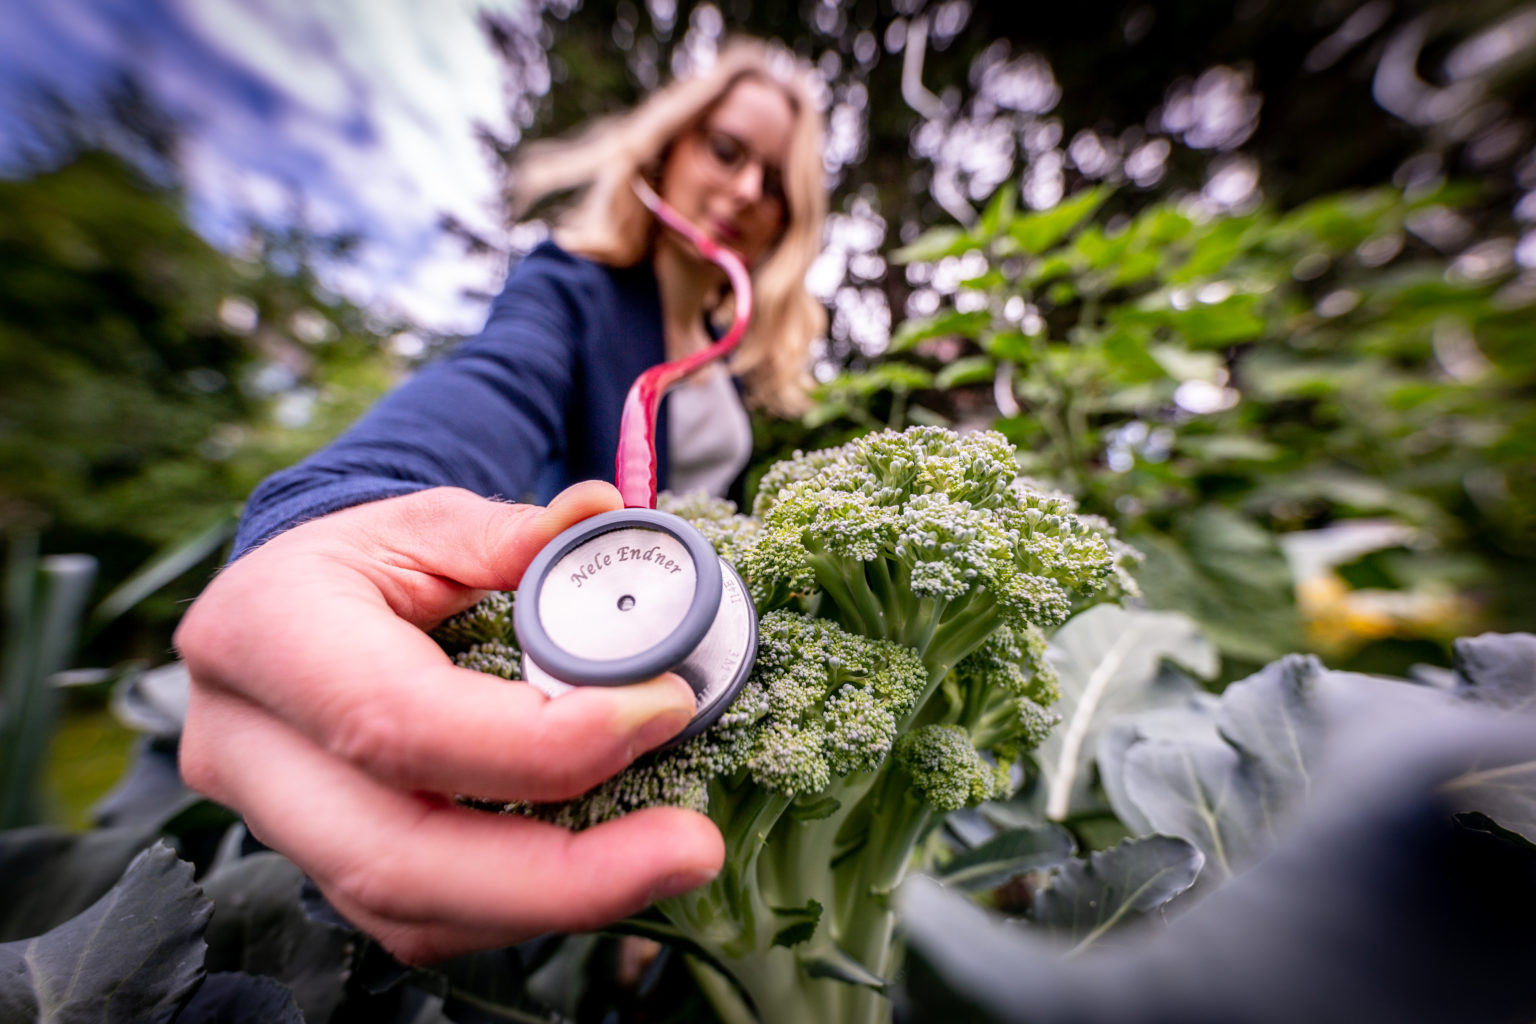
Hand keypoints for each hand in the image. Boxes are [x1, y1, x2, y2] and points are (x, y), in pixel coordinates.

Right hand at [174, 483, 723, 962]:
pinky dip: (526, 903)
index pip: (399, 720)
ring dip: (556, 901)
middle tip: (691, 851)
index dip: (539, 741)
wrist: (291, 615)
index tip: (663, 708)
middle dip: (559, 876)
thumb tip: (605, 517)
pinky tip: (605, 867)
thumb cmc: (363, 563)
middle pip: (396, 860)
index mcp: (265, 636)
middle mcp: (247, 750)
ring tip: (670, 858)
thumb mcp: (426, 522)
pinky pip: (428, 919)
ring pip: (413, 913)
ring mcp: (279, 828)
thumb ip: (511, 533)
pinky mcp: (328, 871)